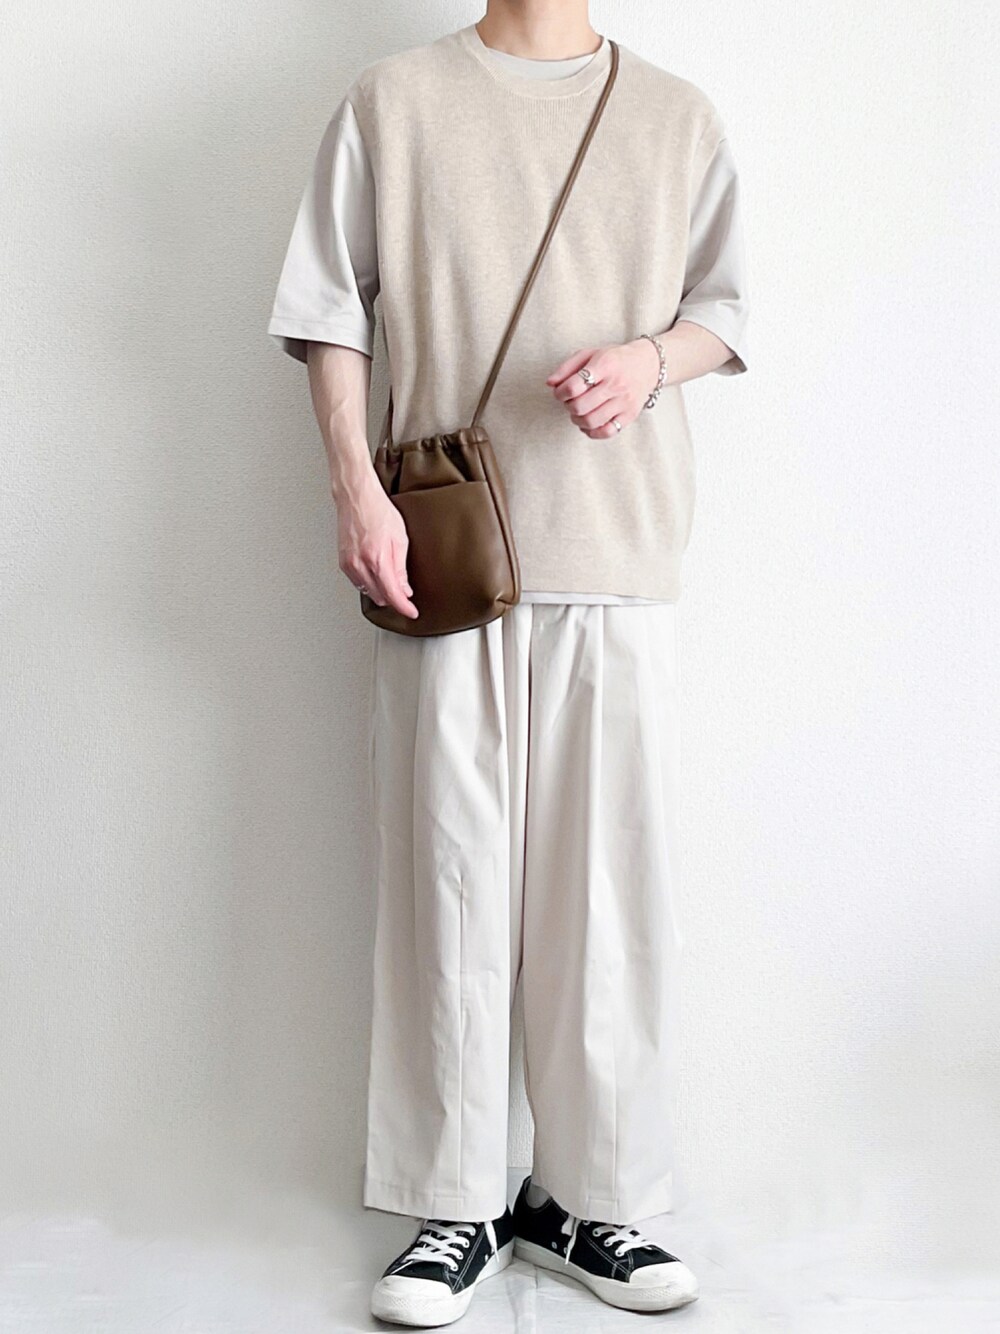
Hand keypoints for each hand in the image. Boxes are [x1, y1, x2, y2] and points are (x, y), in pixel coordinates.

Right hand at [337, 474, 418, 618]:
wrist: (356, 497)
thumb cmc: (377, 510)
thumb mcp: (400, 538)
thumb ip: (401, 568)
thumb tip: (404, 589)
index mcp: (377, 559)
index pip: (392, 594)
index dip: (404, 607)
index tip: (411, 612)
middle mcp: (360, 564)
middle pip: (380, 597)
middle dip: (394, 599)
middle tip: (405, 593)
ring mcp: (349, 564)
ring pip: (368, 592)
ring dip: (381, 592)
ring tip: (391, 581)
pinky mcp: (342, 562)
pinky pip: (358, 583)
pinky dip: (369, 583)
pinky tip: (376, 574)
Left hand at [546, 338, 660, 438]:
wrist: (647, 364)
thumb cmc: (613, 359)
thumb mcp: (590, 354)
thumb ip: (567, 368)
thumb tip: (550, 384)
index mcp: (604, 365)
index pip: (574, 386)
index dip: (560, 393)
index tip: (560, 392)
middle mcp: (616, 384)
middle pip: (580, 406)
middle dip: (568, 406)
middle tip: (570, 402)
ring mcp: (624, 402)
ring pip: (591, 421)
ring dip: (577, 420)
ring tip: (578, 413)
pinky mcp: (630, 415)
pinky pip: (607, 432)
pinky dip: (592, 432)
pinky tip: (589, 424)